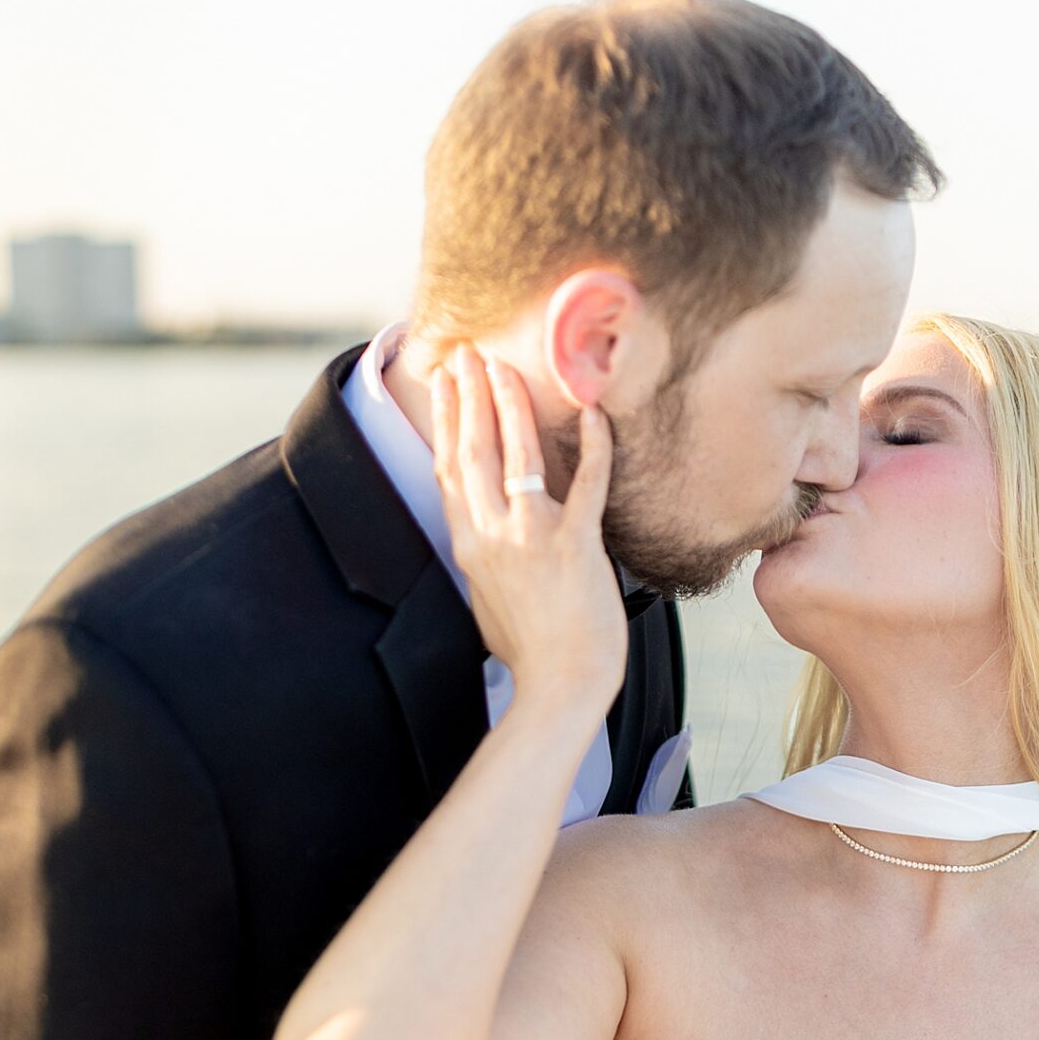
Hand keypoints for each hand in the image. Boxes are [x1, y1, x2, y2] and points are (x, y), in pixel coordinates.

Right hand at [430, 345, 625, 719]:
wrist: (560, 686)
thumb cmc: (531, 652)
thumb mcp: (487, 600)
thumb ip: (484, 559)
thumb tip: (484, 534)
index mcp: (469, 546)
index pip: (449, 469)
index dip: (444, 421)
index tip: (443, 384)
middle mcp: (492, 534)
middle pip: (472, 449)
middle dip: (467, 395)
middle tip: (467, 353)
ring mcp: (533, 537)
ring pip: (518, 454)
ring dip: (511, 404)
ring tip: (507, 366)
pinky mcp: (576, 545)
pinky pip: (588, 484)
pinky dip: (594, 446)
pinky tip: (595, 412)